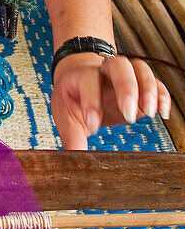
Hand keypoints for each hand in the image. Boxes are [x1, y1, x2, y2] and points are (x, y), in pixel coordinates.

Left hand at [52, 52, 170, 149]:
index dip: (92, 102)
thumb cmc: (72, 98)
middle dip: (126, 88)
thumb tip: (73, 163)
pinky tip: (162, 112)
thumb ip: (72, 138)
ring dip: (148, 90)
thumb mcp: (66, 117)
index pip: (88, 80)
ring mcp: (124, 76)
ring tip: (149, 114)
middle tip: (128, 115)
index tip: (93, 127)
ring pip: (140, 69)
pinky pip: (156, 82)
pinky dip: (162, 95)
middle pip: (119, 65)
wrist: (79, 82)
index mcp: (81, 76)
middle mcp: (104, 71)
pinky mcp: (140, 86)